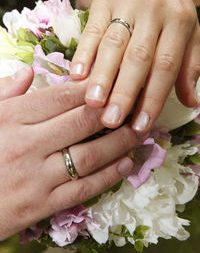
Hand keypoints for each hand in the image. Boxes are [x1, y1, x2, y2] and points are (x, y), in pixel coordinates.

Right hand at [0, 66, 134, 239]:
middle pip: (82, 122)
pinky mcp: (42, 205)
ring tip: (138, 132)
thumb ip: (3, 92)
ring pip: (89, 156)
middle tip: (135, 103)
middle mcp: (27, 145)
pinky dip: (108, 176)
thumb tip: (28, 72)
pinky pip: (82, 188)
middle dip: (114, 110)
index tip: (113, 80)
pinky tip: (125, 164)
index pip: (61, 96)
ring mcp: (37, 177)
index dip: (92, 87)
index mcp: (12, 118)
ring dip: (119, 143)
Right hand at [71, 0, 199, 133]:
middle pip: (137, 57)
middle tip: (111, 120)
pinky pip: (92, 28)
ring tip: (92, 102)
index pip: (166, 66)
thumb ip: (189, 66)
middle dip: (124, 92)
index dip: (153, 97)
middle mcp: (153, 12)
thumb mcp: (189, 31)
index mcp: (179, 22)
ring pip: (113, 44)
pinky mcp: (102, 0)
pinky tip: (76, 74)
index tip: (140, 125)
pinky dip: (84, 52)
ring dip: (102, 75)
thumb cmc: (171, 5)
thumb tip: (191, 102)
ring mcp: (125, 4)